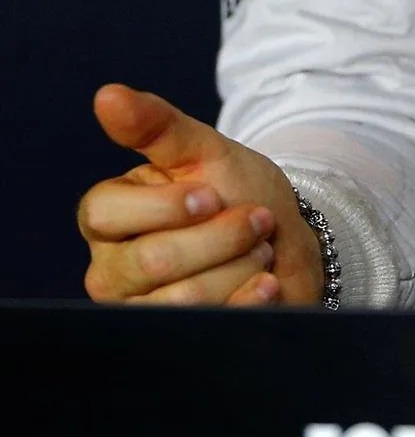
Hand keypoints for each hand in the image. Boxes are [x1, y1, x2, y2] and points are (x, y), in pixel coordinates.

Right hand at [78, 85, 323, 307]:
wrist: (287, 240)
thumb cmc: (237, 189)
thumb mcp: (203, 149)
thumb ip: (156, 125)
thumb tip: (106, 95)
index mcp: (108, 218)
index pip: (104, 212)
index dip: (167, 205)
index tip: (212, 193)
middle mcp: (112, 270)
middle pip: (150, 261)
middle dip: (219, 236)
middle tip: (253, 220)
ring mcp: (141, 312)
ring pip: (181, 300)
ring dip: (239, 266)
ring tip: (258, 250)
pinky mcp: (176, 342)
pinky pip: (207, 330)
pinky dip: (249, 300)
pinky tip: (266, 283)